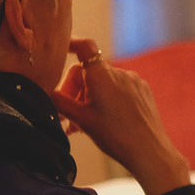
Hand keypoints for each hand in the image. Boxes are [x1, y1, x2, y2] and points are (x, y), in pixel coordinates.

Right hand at [51, 38, 191, 194]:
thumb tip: (46, 92)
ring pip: (103, 83)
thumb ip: (60, 102)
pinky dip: (107, 100)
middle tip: (67, 115)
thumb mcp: (81, 119)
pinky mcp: (143, 91)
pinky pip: (119, 89)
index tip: (61, 50)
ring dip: (90, 98)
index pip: (85, 47)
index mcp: (102, 76)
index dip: (71, 44)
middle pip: (89, 72)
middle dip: (75, 90)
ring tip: (82, 125)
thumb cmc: (114, 135)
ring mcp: (133, 81)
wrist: (148, 151)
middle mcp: (119, 73)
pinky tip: (103, 121)